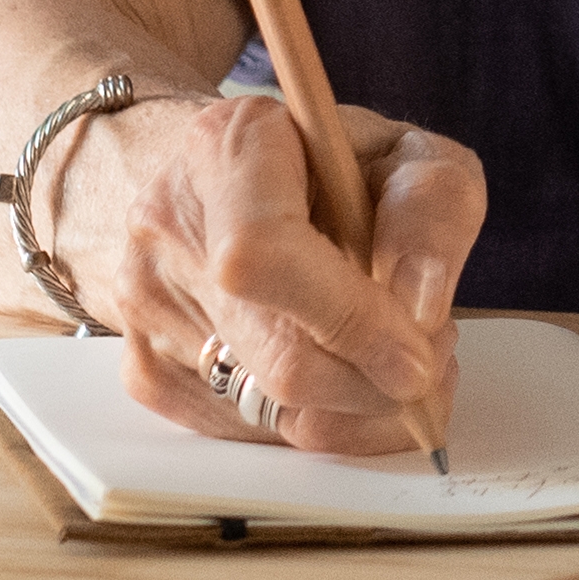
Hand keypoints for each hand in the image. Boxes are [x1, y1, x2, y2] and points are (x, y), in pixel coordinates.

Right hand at [83, 86, 487, 462]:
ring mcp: (147, 305)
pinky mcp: (147, 371)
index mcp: (229, 146)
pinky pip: (249, 433)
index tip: (418, 350)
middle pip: (277, 357)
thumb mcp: (405, 154)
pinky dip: (316, 420)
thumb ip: (431, 211)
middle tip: (426, 359)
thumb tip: (420, 309)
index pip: (268, 252)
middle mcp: (168, 224)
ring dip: (355, 406)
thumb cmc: (322, 167)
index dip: (352, 318)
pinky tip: (338, 372)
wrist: (219, 183)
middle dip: (375, 380)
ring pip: (269, 410)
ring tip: (386, 358)